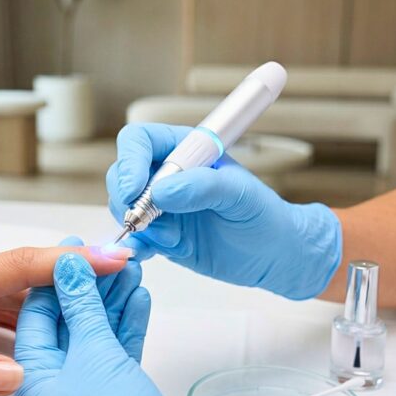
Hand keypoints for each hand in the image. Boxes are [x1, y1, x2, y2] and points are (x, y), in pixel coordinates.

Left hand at [0, 245, 131, 395]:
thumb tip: (15, 373)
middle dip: (64, 286)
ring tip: (72, 320)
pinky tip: (14, 328)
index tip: (117, 257)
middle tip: (109, 302)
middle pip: (14, 274)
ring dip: (32, 300)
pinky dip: (2, 305)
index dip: (72, 263)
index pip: (18, 266)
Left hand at [14, 240, 242, 395]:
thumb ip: (79, 311)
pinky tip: (137, 299)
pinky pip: (109, 352)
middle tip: (109, 252)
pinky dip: (123, 325)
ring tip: (130, 268)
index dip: (56, 272)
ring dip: (110, 300)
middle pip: (64, 318)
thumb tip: (67, 271)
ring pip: (91, 333)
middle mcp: (46, 382)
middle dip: (89, 283)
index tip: (78, 245)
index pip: (35, 310)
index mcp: (27, 374)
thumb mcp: (94, 357)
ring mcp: (77, 391)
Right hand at [107, 123, 342, 299]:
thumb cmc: (263, 216)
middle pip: (121, 174)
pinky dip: (134, 247)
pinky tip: (147, 255)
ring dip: (135, 225)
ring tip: (169, 239)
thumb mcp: (240, 195)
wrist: (273, 254)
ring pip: (123, 208)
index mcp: (186, 151)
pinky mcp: (160, 236)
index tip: (135, 188)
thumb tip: (161, 191)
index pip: (140, 141)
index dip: (130, 161)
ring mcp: (161, 207)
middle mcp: (167, 175)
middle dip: (125, 197)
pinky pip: (133, 239)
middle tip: (144, 219)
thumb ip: (203, 187)